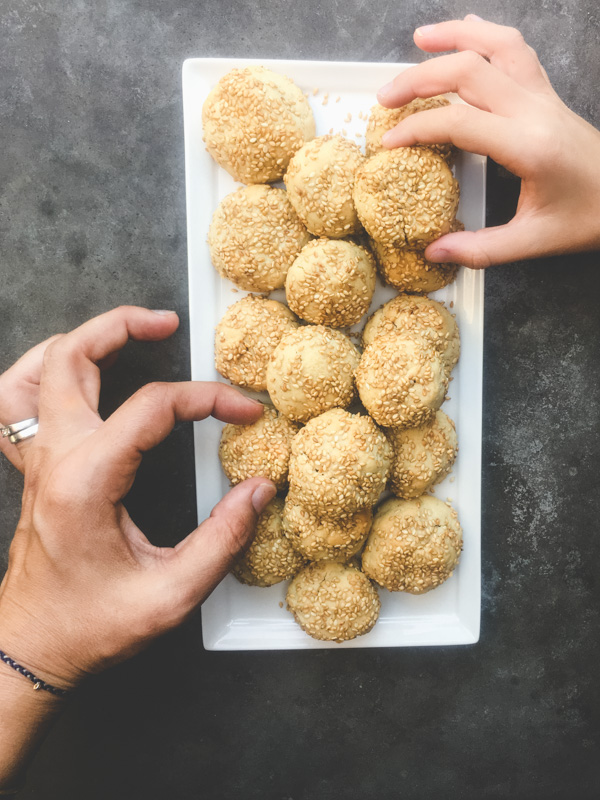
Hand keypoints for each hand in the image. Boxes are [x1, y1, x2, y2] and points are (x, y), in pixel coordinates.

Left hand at [0, 307, 274, 690]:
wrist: (33, 649)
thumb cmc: (91, 626)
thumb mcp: (171, 593)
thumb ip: (224, 539)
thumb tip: (258, 491)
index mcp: (86, 482)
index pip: (153, 407)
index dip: (207, 399)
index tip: (243, 412)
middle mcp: (54, 460)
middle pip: (74, 358)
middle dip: (123, 326)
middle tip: (168, 324)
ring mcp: (36, 461)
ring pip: (38, 369)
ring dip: (80, 339)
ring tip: (123, 332)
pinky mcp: (33, 470)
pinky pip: (15, 400)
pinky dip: (42, 371)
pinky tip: (73, 372)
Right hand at [377, 16, 599, 266]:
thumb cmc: (589, 217)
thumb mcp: (533, 242)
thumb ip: (481, 249)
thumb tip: (435, 252)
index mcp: (527, 145)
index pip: (459, 122)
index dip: (417, 128)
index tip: (389, 141)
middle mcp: (535, 111)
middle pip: (470, 71)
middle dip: (420, 79)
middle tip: (385, 97)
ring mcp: (544, 96)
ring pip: (497, 45)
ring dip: (455, 37)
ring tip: (420, 38)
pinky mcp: (548, 95)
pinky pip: (517, 49)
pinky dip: (487, 34)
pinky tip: (466, 30)